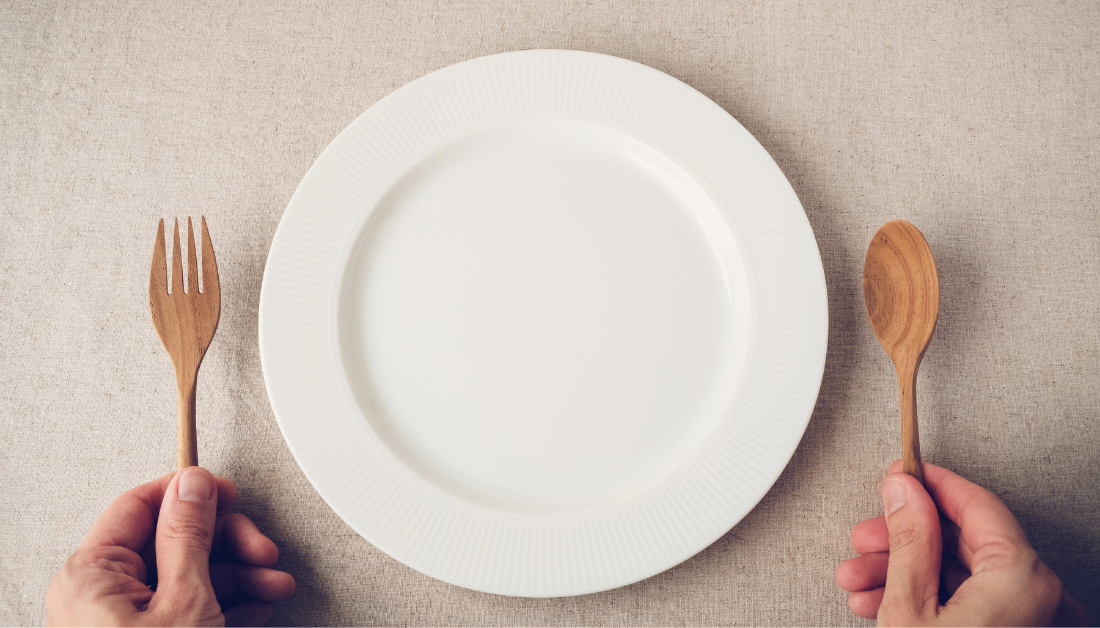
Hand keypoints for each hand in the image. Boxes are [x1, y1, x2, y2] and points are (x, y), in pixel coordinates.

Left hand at [46, 467, 294, 625]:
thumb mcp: (185, 600)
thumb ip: (188, 535)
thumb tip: (192, 485)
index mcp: (93, 574)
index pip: (140, 505)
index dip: (190, 494)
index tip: (230, 494)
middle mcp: (100, 594)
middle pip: (170, 540)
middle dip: (227, 544)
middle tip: (262, 552)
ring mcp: (123, 621)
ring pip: (186, 575)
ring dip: (238, 576)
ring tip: (273, 587)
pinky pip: (185, 606)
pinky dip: (226, 603)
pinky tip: (256, 608)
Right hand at [836, 461, 1087, 625]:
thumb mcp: (909, 608)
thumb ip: (908, 540)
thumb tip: (904, 492)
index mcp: (1024, 577)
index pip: (976, 504)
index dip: (929, 485)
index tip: (901, 475)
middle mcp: (1044, 598)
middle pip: (968, 542)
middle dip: (904, 540)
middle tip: (868, 535)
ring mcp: (1035, 623)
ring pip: (967, 577)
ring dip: (907, 574)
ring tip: (861, 580)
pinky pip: (978, 605)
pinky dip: (932, 601)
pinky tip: (885, 603)